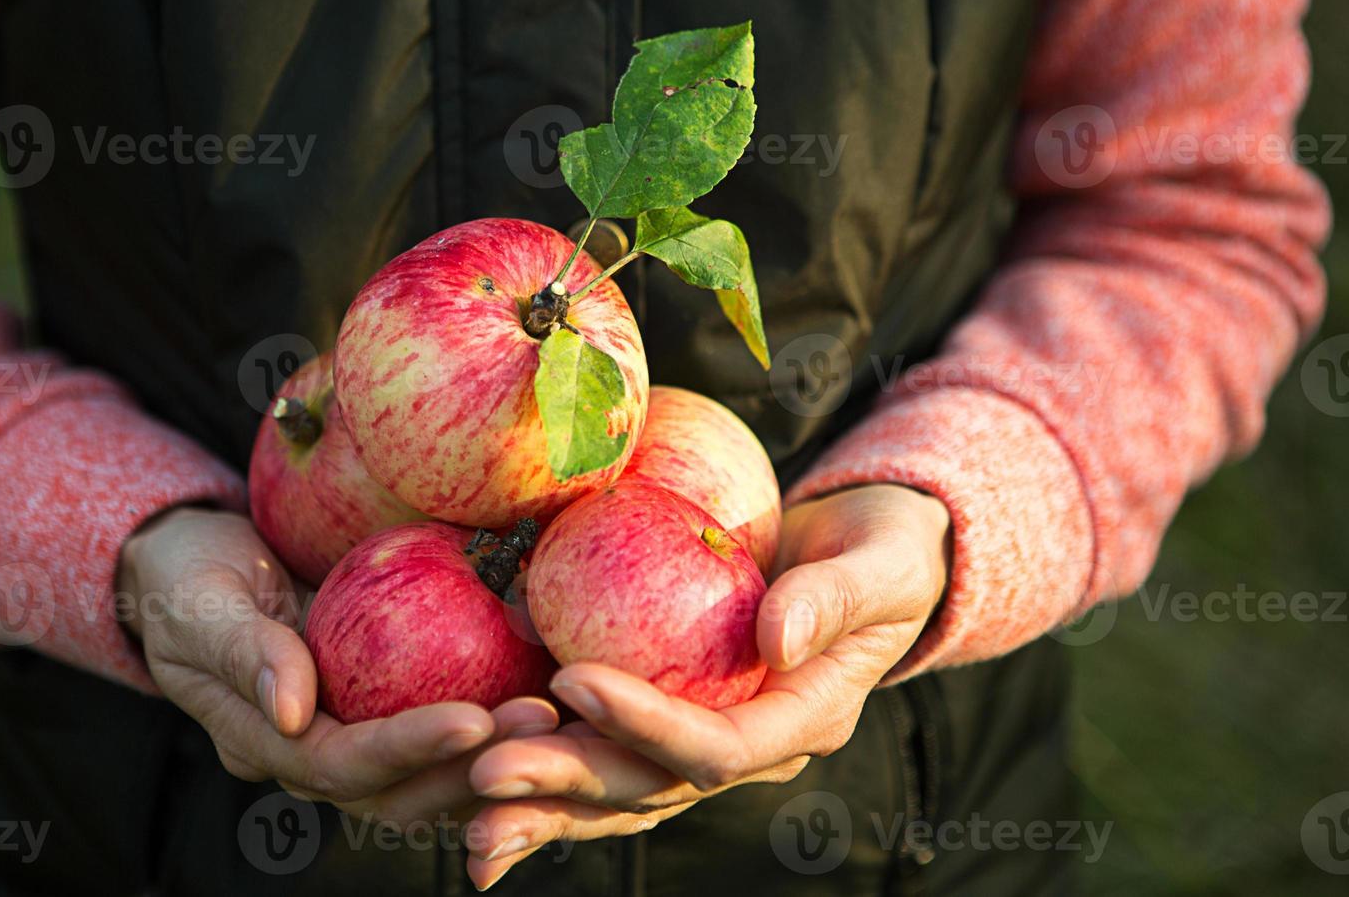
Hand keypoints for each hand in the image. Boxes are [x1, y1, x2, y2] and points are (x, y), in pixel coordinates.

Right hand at [118, 507, 559, 825]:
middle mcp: (313, 754)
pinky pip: (441, 729)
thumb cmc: (188, 578)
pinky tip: (545, 687)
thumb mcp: (200, 603)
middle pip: (401, 790)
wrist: (192, 570)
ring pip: (430, 775)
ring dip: (495, 753)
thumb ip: (242, 649)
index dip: (410, 749)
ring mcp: (350, 736)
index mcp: (264, 742)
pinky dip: (492, 723)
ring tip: (559, 713)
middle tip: (542, 720)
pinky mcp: (380, 708)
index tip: (475, 718)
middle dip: (473, 765)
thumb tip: (292, 710)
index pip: (344, 764)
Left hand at [460, 484, 950, 888]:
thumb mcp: (881, 563)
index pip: (717, 746)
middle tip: (483, 770)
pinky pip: (602, 750)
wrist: (871, 558)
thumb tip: (776, 638)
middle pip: (649, 785)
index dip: (647, 725)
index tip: (573, 680)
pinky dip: (544, 765)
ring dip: (541, 796)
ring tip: (464, 798)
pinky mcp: (670, 716)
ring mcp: (706, 738)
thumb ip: (835, 596)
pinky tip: (471, 772)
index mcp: (804, 721)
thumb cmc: (885, 551)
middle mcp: (749, 748)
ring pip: (615, 786)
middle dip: (566, 781)